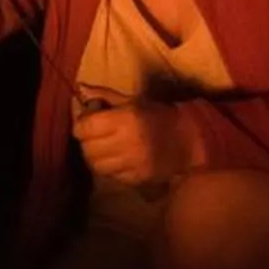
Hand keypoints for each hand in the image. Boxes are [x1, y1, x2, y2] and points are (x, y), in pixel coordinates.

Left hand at [70, 92, 192, 185]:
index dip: (80, 125)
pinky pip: (110, 176)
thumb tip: (80, 89)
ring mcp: (132, 164)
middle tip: (92, 136)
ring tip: (102, 149)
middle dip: (86, 141)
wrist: (188, 139)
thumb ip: (104, 96)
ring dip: (94, 157)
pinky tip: (115, 160)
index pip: (85, 127)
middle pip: (88, 148)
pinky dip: (108, 168)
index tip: (85, 123)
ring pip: (96, 165)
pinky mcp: (137, 179)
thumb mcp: (132, 100)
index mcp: (126, 119)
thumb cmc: (158, 115)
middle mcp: (127, 143)